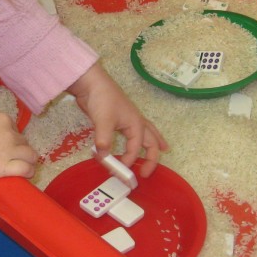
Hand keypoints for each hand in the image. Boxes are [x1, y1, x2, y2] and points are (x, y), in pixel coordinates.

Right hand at [0, 105, 37, 184]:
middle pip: (22, 142)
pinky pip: (25, 169)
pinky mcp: (3, 167)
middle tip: (11, 157)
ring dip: (28, 160)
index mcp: (0, 118)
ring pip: (29, 155)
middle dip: (18, 149)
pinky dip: (28, 171)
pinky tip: (27, 174)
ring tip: (26, 166)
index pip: (14, 129)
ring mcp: (7, 150)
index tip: (5, 146)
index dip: (11, 138)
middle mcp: (8, 132)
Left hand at [66, 63, 167, 177]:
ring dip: (155, 143)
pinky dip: (141, 138)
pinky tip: (139, 140)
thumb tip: (104, 158)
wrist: (92, 82)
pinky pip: (135, 132)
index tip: (117, 170)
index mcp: (136, 124)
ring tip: (164, 150)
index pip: (135, 148)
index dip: (128, 160)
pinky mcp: (120, 119)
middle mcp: (136, 122)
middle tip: (146, 173)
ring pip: (148, 134)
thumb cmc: (102, 99)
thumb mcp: (103, 121)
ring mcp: (129, 120)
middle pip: (150, 141)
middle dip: (152, 158)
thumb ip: (104, 141)